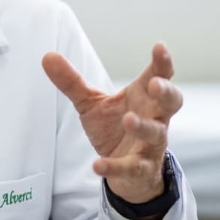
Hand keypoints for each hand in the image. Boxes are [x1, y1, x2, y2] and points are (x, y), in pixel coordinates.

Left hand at [42, 43, 181, 203]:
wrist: (126, 172)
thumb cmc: (114, 128)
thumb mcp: (91, 103)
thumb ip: (72, 81)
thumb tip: (47, 56)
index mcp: (143, 97)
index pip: (159, 75)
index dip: (162, 62)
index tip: (159, 46)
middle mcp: (154, 117)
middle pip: (171, 102)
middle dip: (166, 92)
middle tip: (155, 85)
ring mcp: (150, 144)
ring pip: (156, 133)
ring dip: (144, 126)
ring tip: (128, 120)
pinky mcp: (141, 168)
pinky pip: (133, 167)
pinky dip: (115, 167)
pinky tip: (97, 165)